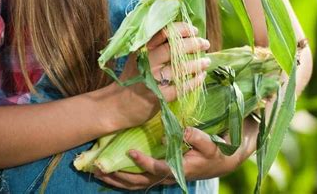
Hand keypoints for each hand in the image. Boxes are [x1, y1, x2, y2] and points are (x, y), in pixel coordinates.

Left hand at [94, 119, 259, 189]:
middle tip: (100, 168)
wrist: (219, 163)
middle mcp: (167, 176)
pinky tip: (109, 172)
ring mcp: (161, 178)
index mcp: (179, 169)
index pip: (158, 169)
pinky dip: (122, 179)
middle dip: (119, 176)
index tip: (130, 151)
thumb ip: (197, 138)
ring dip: (116, 179)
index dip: (144, 162)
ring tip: (97, 171)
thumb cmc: (214, 152)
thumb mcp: (210, 144)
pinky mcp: (158, 174)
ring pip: (136, 184)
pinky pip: (138, 181)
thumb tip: (179, 132)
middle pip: (139, 182)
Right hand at [113, 22, 210, 128]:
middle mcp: (147, 62)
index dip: (182, 29)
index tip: (194, 30)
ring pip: (180, 67)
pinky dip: (194, 81)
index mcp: (142, 49)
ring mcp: (152, 79)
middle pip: (174, 48)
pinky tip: (200, 77)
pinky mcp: (158, 96)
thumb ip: (154, 47)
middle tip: (205, 44)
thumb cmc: (132, 79)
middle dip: (194, 44)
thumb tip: (182, 36)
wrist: (116, 106)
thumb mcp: (138, 58)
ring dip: (197, 63)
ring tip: (206, 61)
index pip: (164, 32)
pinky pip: (181, 87)